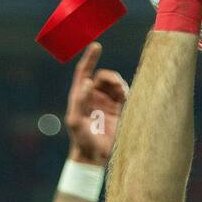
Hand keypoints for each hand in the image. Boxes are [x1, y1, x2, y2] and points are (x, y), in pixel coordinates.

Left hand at [65, 43, 128, 164]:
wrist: (95, 156)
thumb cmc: (82, 139)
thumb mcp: (76, 121)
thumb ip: (80, 101)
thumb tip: (87, 82)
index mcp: (80, 96)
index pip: (84, 72)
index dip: (90, 58)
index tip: (97, 46)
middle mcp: (93, 97)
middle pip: (102, 77)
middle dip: (110, 77)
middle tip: (116, 85)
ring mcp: (106, 103)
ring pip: (115, 84)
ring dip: (119, 84)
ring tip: (121, 92)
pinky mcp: (118, 111)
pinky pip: (124, 95)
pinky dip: (126, 91)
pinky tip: (125, 96)